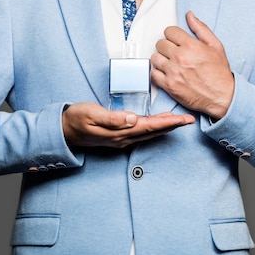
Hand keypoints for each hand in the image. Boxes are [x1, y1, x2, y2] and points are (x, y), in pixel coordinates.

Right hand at [62, 102, 194, 148]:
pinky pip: (142, 132)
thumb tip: (132, 119)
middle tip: (190, 120)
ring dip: (166, 126)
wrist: (64, 131)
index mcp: (120, 132)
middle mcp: (124, 138)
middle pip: (154, 131)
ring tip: (180, 121)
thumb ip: (112, 118)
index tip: (182, 119)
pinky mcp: (119, 135)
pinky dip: (155, 126)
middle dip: (173, 125)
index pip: (149, 126)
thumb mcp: (92, 115)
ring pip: (150, 132)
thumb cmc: (76, 120)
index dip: (167, 122)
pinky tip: (159, 123)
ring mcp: (122, 138)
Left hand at [151, 11, 234, 119]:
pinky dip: (158, 73)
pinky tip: (167, 73)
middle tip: (174, 53)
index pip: (169, 31)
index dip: (173, 35)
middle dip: (167, 46)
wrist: (222, 96)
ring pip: (155, 58)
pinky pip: (153, 74)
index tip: (176, 41)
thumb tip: (190, 16)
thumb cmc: (220, 73)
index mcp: (191, 45)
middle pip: (160, 43)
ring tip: (170, 63)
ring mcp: (173, 72)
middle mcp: (180, 57)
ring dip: (161, 59)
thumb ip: (201, 28)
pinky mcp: (169, 85)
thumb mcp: (215, 46)